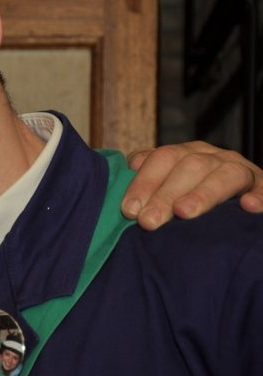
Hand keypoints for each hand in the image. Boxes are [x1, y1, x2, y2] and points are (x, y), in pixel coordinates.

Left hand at [121, 141, 262, 229]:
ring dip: (204, 194)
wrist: (236, 196)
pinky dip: (259, 196)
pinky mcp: (262, 186)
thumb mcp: (168, 181)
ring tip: (185, 212)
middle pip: (189, 167)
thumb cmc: (188, 194)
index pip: (161, 159)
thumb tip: (126, 169)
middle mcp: (213, 157)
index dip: (144, 182)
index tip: (128, 210)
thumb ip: (147, 177)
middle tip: (149, 221)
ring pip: (225, 175)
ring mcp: (240, 170)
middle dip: (166, 194)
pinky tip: (248, 207)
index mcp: (185, 153)